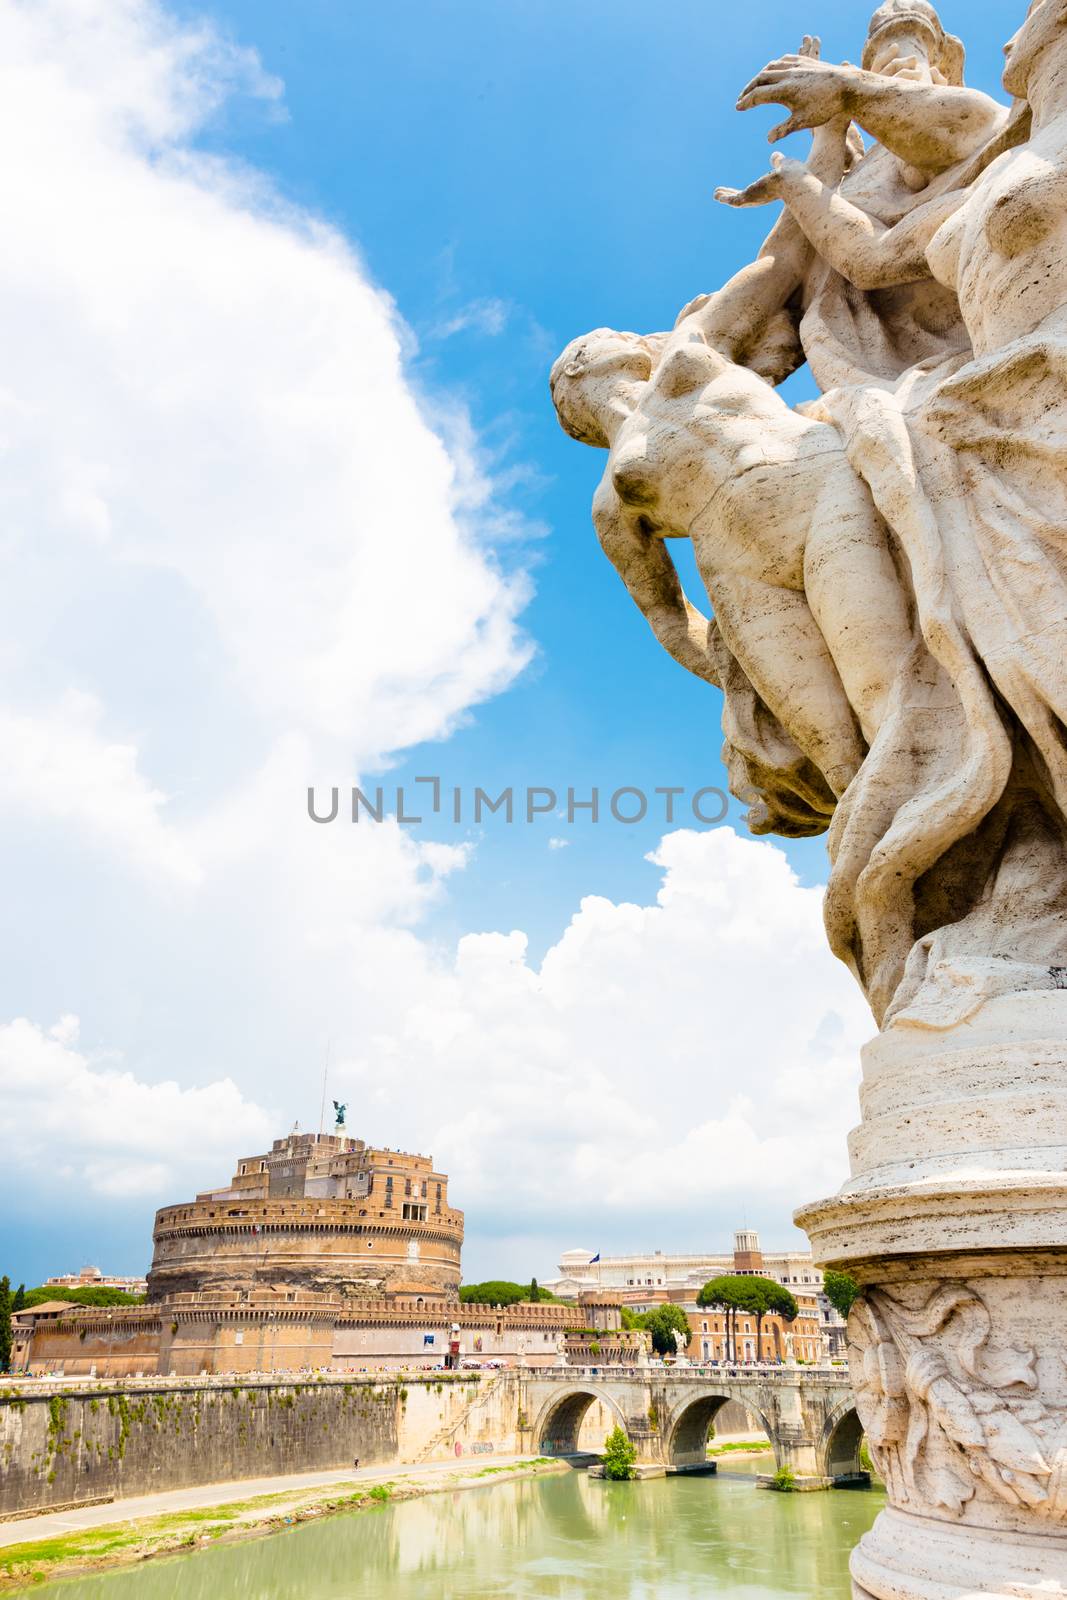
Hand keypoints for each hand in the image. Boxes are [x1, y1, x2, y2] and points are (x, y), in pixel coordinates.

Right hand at [714, 151, 802, 208]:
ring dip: (725, 197)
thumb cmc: (794, 176)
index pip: (754, 192)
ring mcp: (753, 199)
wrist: (794, 181)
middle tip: (720, 194)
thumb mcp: (784, 165)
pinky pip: (733, 200)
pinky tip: (716, 195)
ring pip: (736, 200)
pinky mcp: (748, 197)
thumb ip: (778, 161)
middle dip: (731, 196)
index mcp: (768, 191)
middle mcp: (760, 198)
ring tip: (715, 194)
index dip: (745, 192)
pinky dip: (724, 198)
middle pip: (742, 198)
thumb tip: (775, 156)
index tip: (737, 191)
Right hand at [736, 54, 857, 142]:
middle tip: (742, 99)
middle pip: (760, 79)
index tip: (738, 108)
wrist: (847, 86)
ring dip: (759, 77)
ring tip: (754, 86)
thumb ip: (784, 129)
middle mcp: (787, 75)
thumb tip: (769, 140)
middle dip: (748, 89)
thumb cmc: (826, 107)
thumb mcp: (803, 122)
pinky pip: (783, 60)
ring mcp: (796, 66)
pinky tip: (773, 71)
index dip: (746, 102)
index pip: (758, 95)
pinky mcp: (804, 61)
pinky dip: (773, 66)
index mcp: (784, 91)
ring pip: (770, 68)